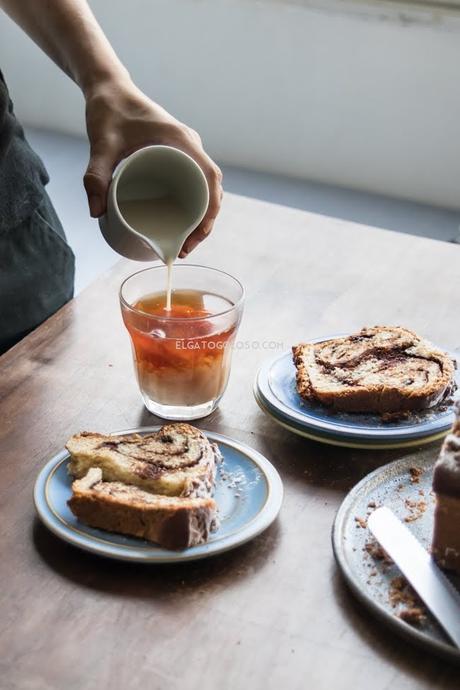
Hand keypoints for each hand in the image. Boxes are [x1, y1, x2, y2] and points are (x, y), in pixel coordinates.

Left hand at [83, 78, 222, 256]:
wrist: (109, 89)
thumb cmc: (109, 111)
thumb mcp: (101, 144)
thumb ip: (96, 176)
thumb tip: (96, 213)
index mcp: (182, 141)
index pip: (211, 179)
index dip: (210, 210)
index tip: (196, 234)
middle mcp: (190, 146)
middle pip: (211, 190)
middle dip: (204, 222)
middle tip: (184, 247)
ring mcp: (186, 151)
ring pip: (205, 188)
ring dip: (200, 216)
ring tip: (182, 242)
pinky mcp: (177, 155)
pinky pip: (194, 183)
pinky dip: (193, 205)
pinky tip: (181, 223)